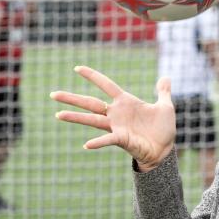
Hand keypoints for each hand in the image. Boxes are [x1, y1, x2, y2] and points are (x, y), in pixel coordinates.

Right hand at [51, 66, 175, 168]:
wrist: (164, 150)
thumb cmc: (163, 129)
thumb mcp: (165, 107)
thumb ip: (163, 92)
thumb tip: (166, 77)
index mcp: (125, 102)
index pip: (106, 85)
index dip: (93, 76)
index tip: (76, 68)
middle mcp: (116, 114)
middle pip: (90, 103)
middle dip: (72, 98)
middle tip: (52, 94)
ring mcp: (116, 127)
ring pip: (91, 120)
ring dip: (75, 117)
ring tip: (57, 114)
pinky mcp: (121, 139)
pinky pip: (107, 139)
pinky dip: (98, 142)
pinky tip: (86, 144)